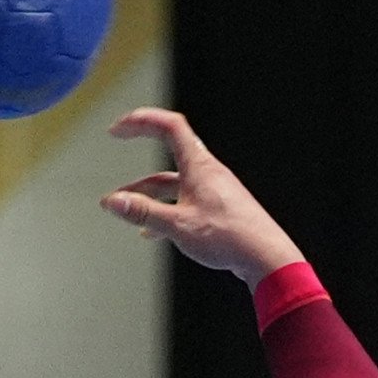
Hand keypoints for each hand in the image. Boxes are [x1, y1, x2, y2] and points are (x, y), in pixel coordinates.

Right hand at [100, 108, 306, 282]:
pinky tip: (151, 232)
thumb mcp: (178, 225)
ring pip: (174, 183)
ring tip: (125, 208)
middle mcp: (207, 173)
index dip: (142, 120)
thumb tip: (112, 202)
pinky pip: (185, 202)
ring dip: (148, 192)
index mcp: (199, 166)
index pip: (169, 126)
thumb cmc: (228, 237)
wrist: (265, 257)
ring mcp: (213, 190)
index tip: (119, 128)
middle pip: (169, 153)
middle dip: (140, 155)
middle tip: (119, 145)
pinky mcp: (218, 209)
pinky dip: (165, 210)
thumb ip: (143, 212)